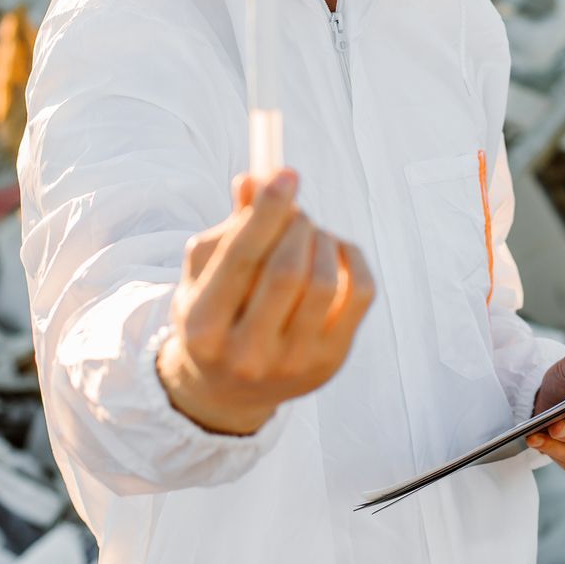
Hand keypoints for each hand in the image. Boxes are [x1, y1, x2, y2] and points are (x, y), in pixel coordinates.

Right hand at [157, 168, 376, 435]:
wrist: (227, 389)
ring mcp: (294, 363)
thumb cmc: (214, 314)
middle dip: (297, 225)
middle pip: (287, 270)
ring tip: (310, 234)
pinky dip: (352, 257)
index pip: (241, 259)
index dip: (267, 211)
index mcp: (203, 327)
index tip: (286, 174)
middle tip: (295, 211)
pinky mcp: (331, 362)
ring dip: (323, 239)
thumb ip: (228, 229)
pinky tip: (335, 251)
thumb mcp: (204, 275)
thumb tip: (256, 180)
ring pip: (325, 281)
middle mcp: (247, 353)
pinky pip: (361, 293)